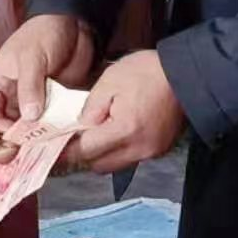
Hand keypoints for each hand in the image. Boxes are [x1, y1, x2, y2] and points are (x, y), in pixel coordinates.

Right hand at [0, 14, 97, 133]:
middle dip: (20, 133)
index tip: (16, 133)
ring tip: (52, 139)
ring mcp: (36, 96)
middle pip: (9, 121)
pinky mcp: (55, 99)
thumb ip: (29, 87)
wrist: (75, 22)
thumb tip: (29, 117)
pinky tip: (65, 130)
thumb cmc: (44, 33)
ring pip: (31, 123)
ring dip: (40, 131)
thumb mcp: (32, 58)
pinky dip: (57, 125)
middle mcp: (14, 92)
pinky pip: (51, 118)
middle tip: (35, 143)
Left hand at [70, 51, 182, 173]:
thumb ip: (90, 108)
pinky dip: (119, 151)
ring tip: (96, 134)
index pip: (86, 151)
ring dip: (101, 154)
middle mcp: (139, 148)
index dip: (66, 151)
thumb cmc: (148, 72)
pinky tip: (116, 133)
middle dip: (83, 154)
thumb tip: (78, 127)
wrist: (186, 74)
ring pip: (114, 165)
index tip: (51, 148)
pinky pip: (130, 159)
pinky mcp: (159, 150)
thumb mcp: (109, 81)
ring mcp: (151, 152)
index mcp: (124, 130)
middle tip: (73, 139)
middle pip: (98, 165)